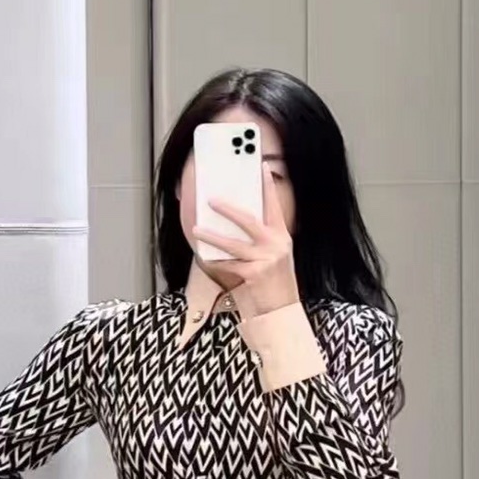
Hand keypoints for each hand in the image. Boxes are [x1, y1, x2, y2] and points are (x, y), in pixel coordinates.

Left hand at [193, 164, 299, 318]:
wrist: (281, 310)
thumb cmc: (275, 283)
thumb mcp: (275, 256)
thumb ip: (261, 239)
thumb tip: (235, 223)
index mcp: (281, 236)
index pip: (273, 206)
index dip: (268, 186)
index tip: (260, 167)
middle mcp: (276, 245)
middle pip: (248, 220)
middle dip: (228, 208)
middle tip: (211, 200)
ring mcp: (265, 259)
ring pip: (232, 243)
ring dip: (211, 236)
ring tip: (196, 230)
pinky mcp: (253, 274)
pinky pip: (227, 264)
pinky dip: (215, 261)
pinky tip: (204, 257)